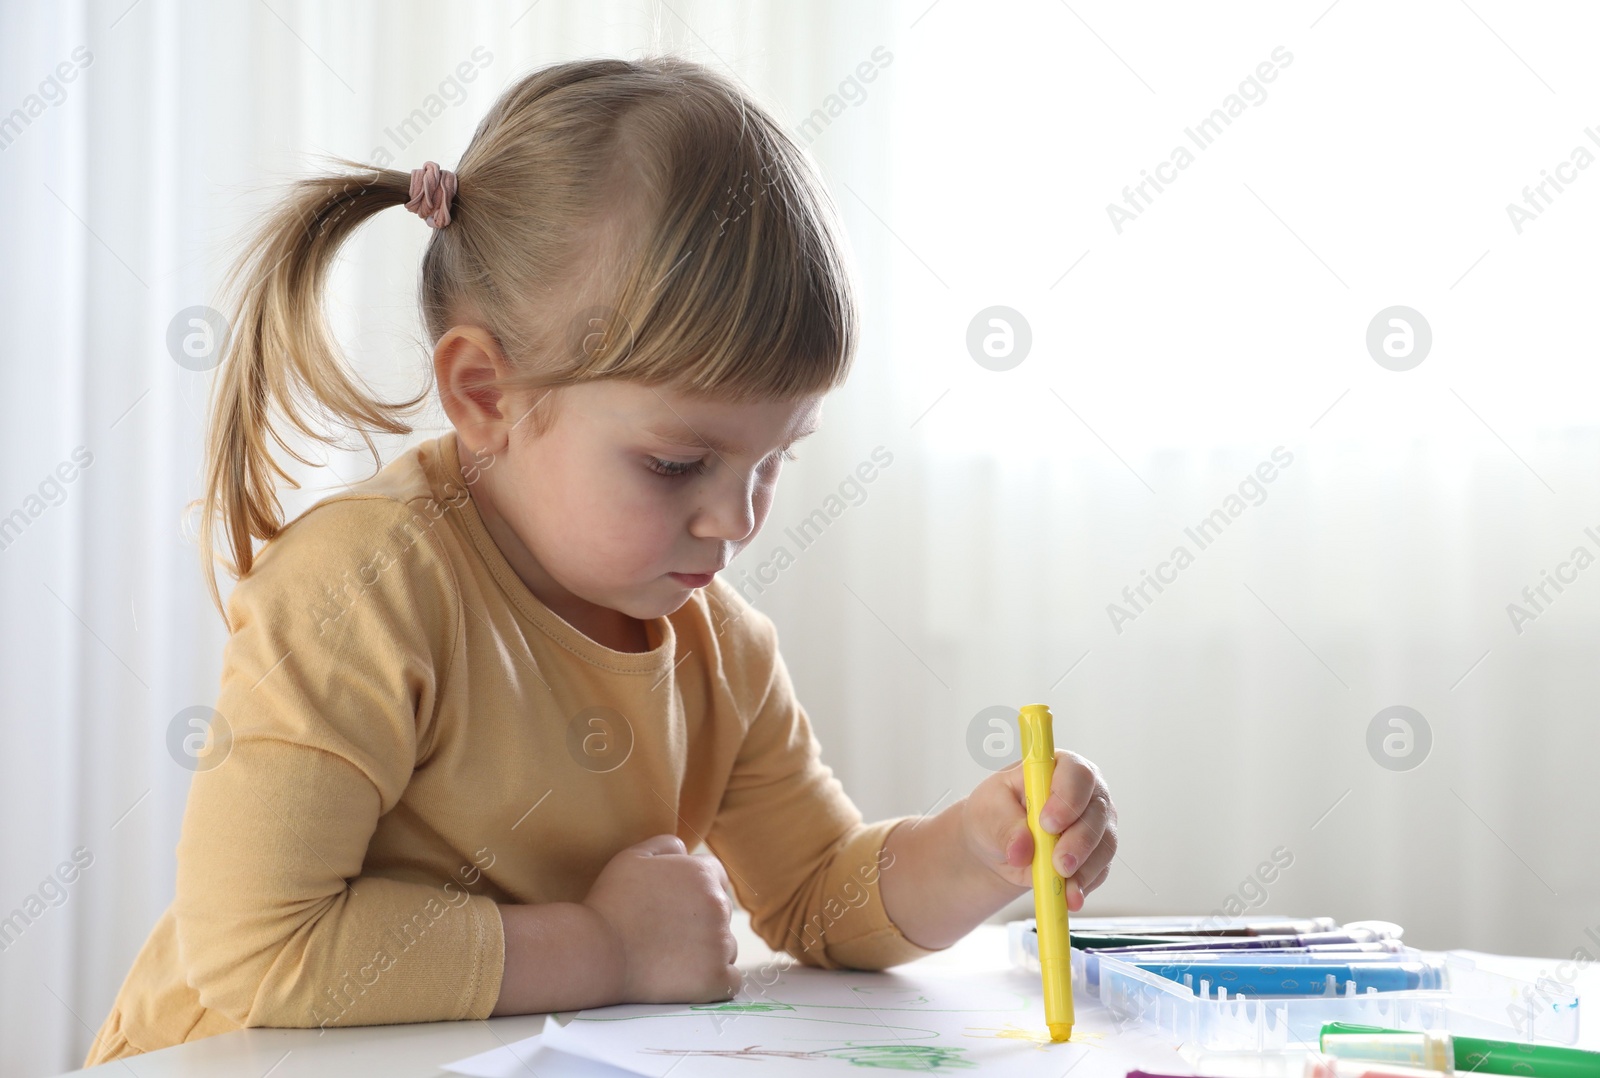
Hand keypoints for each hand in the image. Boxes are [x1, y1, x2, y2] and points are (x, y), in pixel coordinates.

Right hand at [582, 834, 739, 1002]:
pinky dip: (715, 980)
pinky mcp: (715, 977)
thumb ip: (665, 845)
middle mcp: (719, 905)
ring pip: (727, 946)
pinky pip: (731, 979)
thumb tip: (684, 850)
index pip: (718, 877)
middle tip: (668, 934)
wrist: (598, 952)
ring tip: (672, 958)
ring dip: (708, 951)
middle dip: (701, 921)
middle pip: (723, 912)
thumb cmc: (611, 903)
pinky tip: (690, 979)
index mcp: (702, 874)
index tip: (678, 907)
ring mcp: (719, 943)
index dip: (697, 891)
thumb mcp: (633, 857)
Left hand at [960, 750, 1116, 910]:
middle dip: (1079, 841)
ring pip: (1104, 844)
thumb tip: (1021, 849)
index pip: (1077, 774)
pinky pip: (1099, 870)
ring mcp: (1096, 825)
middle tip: (1058, 863)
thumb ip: (1005, 825)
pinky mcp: (1096, 855)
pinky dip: (1084, 885)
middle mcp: (1087, 793)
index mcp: (1060, 768)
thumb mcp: (989, 810)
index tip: (1047, 823)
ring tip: (1062, 885)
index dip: (1067, 798)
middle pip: (1097, 812)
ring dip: (1084, 868)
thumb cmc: (994, 813)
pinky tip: (1069, 896)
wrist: (997, 845)